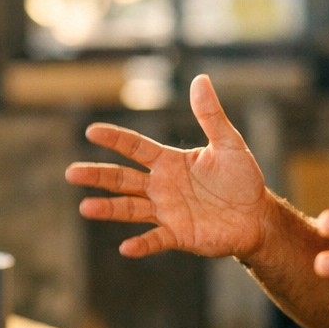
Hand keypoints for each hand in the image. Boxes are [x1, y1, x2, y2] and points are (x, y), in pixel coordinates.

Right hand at [65, 75, 270, 257]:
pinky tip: (126, 248)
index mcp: (169, 161)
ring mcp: (166, 212)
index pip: (135, 147)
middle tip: (71, 173)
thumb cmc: (242, 178)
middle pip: (122, 179)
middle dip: (97, 175)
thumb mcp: (229, 143)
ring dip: (108, 209)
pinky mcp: (178, 235)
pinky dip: (141, 243)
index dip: (115, 139)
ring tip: (86, 207)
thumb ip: (211, 115)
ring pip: (130, 208)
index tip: (92, 131)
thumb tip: (200, 80)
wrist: (256, 216)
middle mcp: (161, 186)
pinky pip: (155, 239)